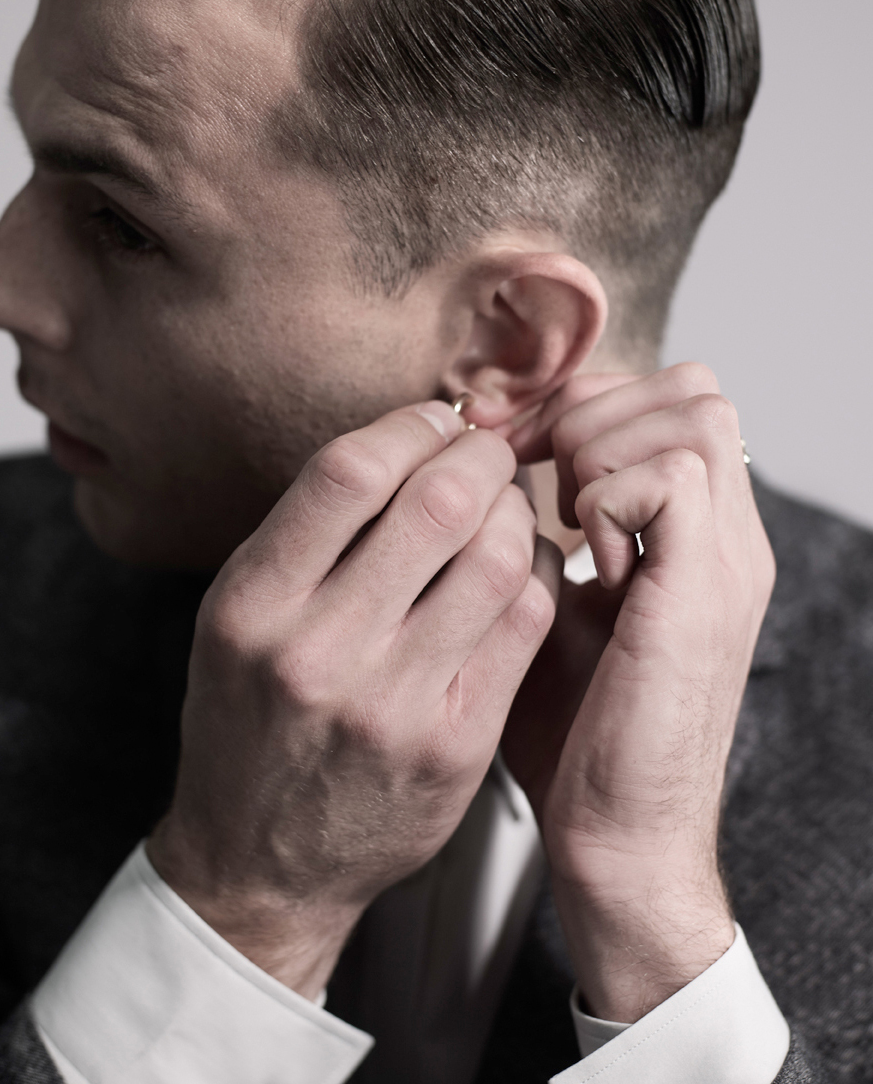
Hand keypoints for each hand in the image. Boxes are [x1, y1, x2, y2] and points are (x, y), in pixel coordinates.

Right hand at [148, 401, 560, 998]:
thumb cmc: (251, 723)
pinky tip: (521, 566)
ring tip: (505, 507)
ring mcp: (395, 703)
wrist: (263, 862)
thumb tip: (408, 439)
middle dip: (481, 455)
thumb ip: (309, 532)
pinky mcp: (457, 743)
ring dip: (516, 511)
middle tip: (487, 452)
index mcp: (253, 604)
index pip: (349, 471)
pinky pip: (526, 621)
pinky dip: (537, 572)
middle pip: (439, 502)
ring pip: (498, 556)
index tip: (435, 420)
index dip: (411, 425)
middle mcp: (319, 652)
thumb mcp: (238, 617)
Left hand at [503, 364, 774, 1021]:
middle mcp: (728, 537)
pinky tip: (584, 563)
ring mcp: (726, 561)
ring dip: (604, 450)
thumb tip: (497, 463)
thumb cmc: (577, 730)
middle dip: (594, 410)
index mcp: (698, 536)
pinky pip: (670, 478)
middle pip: (693, 387)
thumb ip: (548, 532)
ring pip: (692, 413)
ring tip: (565, 522)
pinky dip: (608, 500)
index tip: (515, 445)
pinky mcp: (704, 593)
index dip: (586, 402)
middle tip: (537, 477)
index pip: (669, 397)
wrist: (617, 837)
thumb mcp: (559, 605)